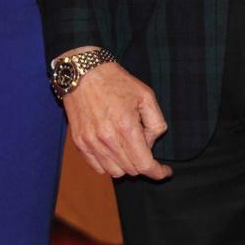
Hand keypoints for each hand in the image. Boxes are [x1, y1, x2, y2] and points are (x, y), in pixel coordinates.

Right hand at [62, 59, 171, 180]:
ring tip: (126, 144)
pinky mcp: (80, 143)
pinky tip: (113, 148)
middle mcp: (107, 138)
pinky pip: (98, 167)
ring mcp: (91, 142)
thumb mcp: (146, 96)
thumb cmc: (116, 81)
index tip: (165, 171)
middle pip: (131, 170)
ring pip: (115, 172)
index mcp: (126, 126)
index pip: (144, 165)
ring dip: (126, 164)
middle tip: (142, 141)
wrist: (82, 73)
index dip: (158, 172)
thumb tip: (150, 144)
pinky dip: (109, 163)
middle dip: (142, 162)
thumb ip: (156, 123)